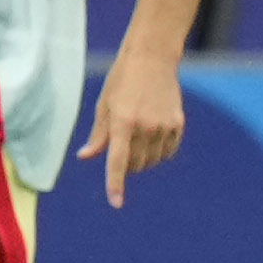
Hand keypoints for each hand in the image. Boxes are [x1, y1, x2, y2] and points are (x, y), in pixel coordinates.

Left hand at [77, 50, 184, 208]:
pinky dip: (157, 152)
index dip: (115, 183)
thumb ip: (98, 135)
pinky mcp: (178, 124)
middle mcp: (144, 126)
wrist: (151, 59)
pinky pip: (167, 152)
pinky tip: (151, 136)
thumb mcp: (104, 105)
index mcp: (121, 121)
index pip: (118, 161)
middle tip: (120, 146)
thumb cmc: (121, 81)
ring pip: (152, 161)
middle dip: (126, 165)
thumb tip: (85, 157)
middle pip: (135, 164)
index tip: (116, 203)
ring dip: (141, 159)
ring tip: (135, 136)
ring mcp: (164, 126)